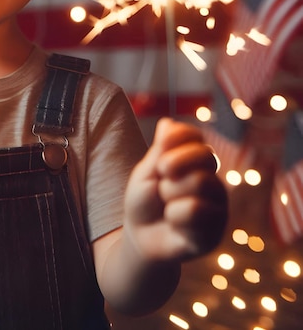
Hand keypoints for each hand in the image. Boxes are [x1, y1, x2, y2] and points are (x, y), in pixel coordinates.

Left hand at [123, 118, 227, 262]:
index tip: (159, 155)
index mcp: (196, 161)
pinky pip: (195, 211)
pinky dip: (174, 216)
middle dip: (171, 167)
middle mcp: (213, 179)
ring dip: (169, 194)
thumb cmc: (144, 200)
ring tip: (167, 206)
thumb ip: (160, 151)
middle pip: (205, 156)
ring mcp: (218, 205)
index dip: (177, 140)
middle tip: (160, 181)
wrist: (141, 237)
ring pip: (200, 183)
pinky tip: (175, 224)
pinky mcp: (217, 229)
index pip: (197, 136)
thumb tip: (168, 123)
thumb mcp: (146, 172)